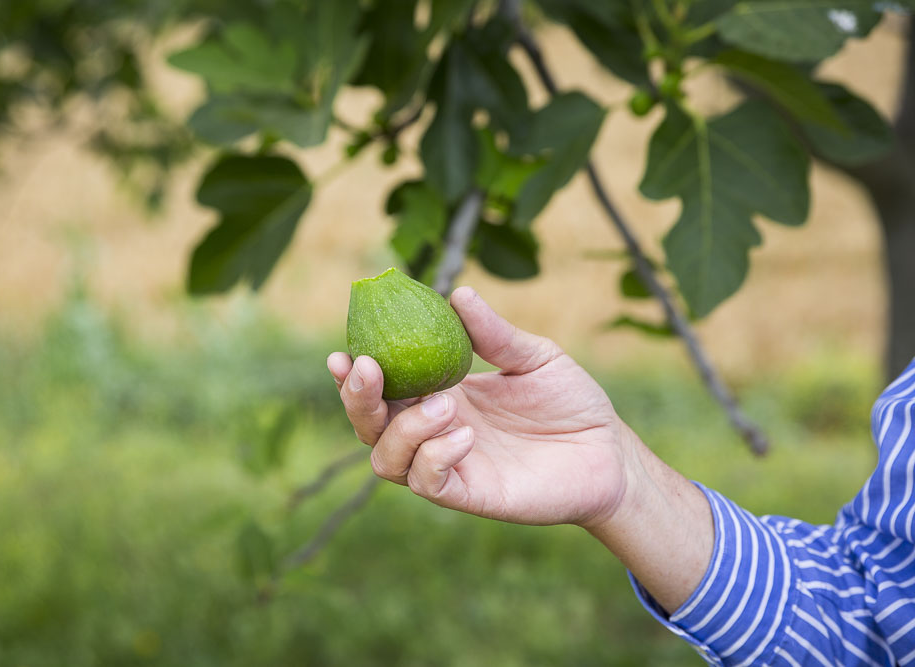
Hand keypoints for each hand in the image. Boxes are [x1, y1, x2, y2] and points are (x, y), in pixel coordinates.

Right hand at [327, 287, 636, 527]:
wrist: (611, 452)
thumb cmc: (572, 403)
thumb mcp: (534, 356)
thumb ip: (494, 334)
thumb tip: (458, 293)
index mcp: (442, 394)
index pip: (383, 389)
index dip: (356, 374)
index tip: (343, 351)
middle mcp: (435, 431)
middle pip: (370, 426)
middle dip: (356, 399)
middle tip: (367, 367)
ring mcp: (450, 465)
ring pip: (387, 460)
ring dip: (402, 429)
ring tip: (442, 405)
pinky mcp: (471, 494)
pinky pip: (429, 482)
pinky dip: (433, 458)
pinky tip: (463, 436)